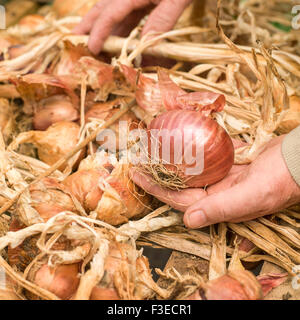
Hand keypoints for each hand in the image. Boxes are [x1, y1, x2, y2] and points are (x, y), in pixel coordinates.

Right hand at [73, 0, 192, 54]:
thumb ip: (161, 21)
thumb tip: (144, 48)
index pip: (110, 12)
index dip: (99, 31)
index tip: (91, 48)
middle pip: (101, 8)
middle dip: (86, 26)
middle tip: (72, 42)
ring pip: (111, 12)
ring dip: (101, 30)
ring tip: (90, 44)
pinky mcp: (140, 0)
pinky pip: (124, 15)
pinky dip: (118, 29)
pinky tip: (115, 41)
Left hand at [130, 136, 299, 227]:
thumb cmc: (281, 179)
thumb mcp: (252, 195)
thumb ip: (221, 208)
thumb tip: (188, 220)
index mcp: (219, 205)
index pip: (179, 199)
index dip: (156, 188)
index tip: (137, 174)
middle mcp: (217, 193)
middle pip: (180, 184)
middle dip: (158, 173)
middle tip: (139, 159)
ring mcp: (223, 177)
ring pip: (191, 169)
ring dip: (172, 160)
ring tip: (153, 148)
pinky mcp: (230, 164)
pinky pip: (206, 156)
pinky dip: (193, 148)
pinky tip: (181, 138)